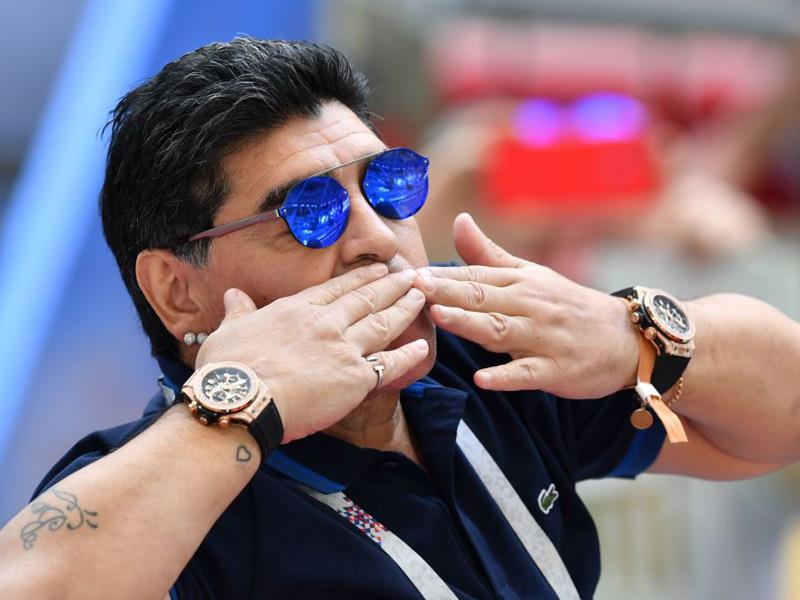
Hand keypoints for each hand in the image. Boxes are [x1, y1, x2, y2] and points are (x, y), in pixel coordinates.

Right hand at [196, 264, 428, 442]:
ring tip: (422, 296)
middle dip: (392, 286)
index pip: (335, 289)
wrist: (241, 399)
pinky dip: (408, 355)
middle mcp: (326, 323)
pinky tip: (422, 347)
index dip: (360, 278)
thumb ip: (238, 311)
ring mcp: (344, 349)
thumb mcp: (228, 331)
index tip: (377, 269)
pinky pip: (389, 364)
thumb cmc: (228, 368)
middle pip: (366, 300)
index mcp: (297, 310)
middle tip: (412, 275)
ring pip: (382, 323)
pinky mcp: (355, 378)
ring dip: (404, 308)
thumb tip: (233, 295)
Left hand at [415, 214, 637, 398]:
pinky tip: (483, 379)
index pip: (477, 276)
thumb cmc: (567, 305)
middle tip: (414, 287)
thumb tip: (458, 220)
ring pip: (501, 330)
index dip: (443, 275)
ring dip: (470, 323)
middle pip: (484, 298)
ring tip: (440, 317)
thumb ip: (489, 254)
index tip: (409, 273)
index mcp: (520, 283)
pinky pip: (528, 373)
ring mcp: (543, 338)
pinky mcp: (555, 369)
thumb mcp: (531, 275)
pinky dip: (506, 376)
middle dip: (448, 292)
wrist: (625, 338)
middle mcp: (529, 306)